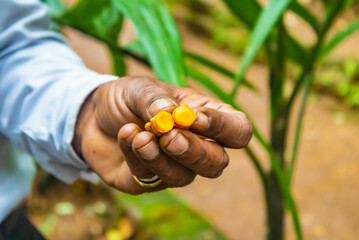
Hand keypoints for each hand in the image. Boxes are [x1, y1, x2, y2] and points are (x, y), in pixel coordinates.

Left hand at [73, 76, 251, 193]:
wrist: (91, 116)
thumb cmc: (126, 98)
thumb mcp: (140, 88)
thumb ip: (156, 98)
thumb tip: (172, 114)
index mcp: (205, 118)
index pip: (237, 131)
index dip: (223, 128)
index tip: (194, 117)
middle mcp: (196, 146)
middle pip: (217, 163)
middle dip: (194, 152)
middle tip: (169, 136)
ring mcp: (174, 167)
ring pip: (185, 176)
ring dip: (163, 158)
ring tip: (141, 137)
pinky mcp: (150, 181)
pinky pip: (152, 178)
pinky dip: (138, 158)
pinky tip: (126, 137)